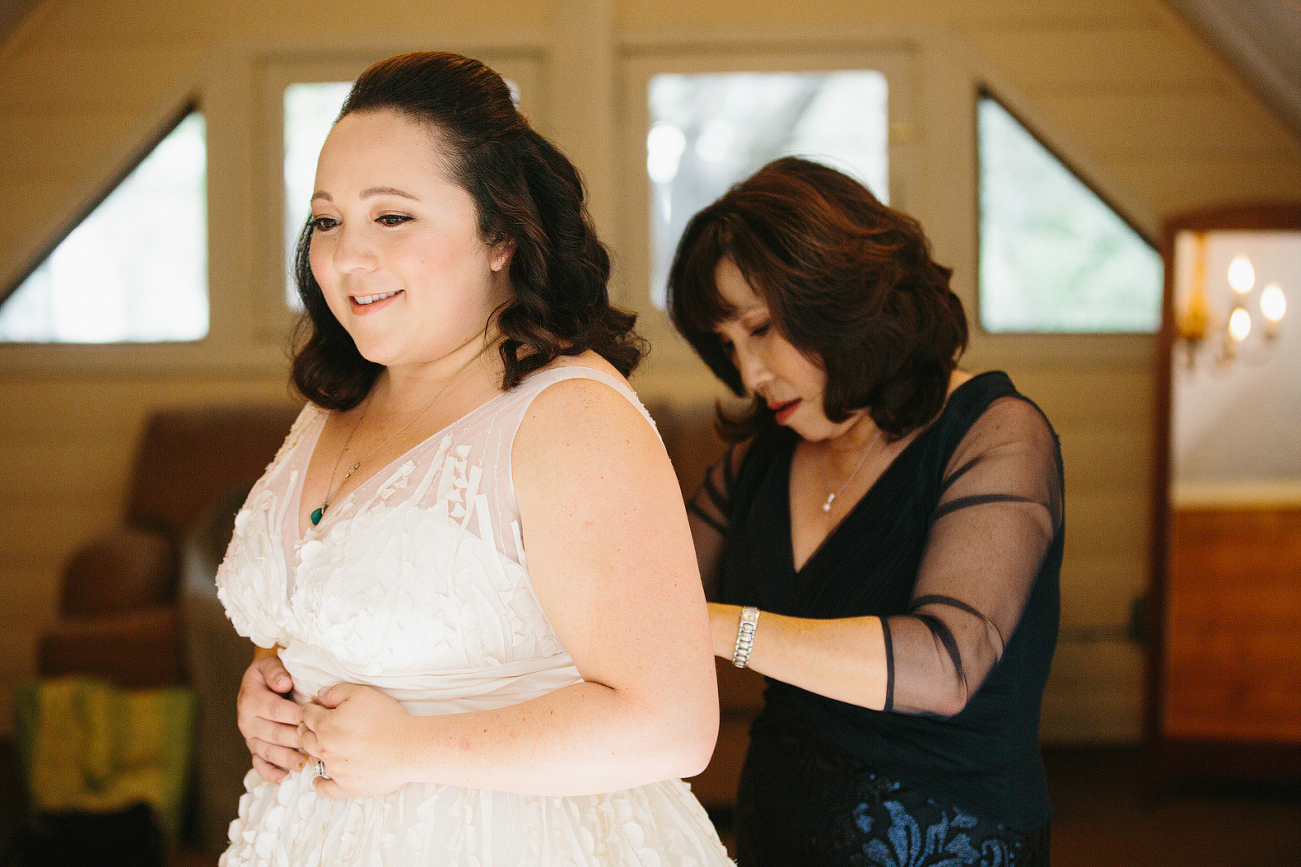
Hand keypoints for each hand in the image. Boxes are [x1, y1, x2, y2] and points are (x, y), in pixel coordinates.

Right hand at [236, 652, 304, 782]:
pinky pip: (259, 764)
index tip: (312, 719)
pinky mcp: (253, 748)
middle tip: (316, 744)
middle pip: (273, 733)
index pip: (274, 710)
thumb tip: (284, 683)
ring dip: (286, 759)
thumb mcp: (270, 664)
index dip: (294, 715)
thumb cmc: (272, 673)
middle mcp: (247, 720)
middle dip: (295, 739)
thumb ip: (276, 672)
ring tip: (305, 763)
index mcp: (251, 699)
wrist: (260, 681)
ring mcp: (250, 737)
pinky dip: (270, 773)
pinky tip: (284, 777)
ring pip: (267, 751)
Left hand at [299, 683, 414, 798]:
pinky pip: (326, 788)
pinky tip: (319, 779)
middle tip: (316, 725)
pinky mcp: (346, 786)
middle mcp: (325, 748)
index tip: (315, 707)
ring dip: (314, 751)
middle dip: (307, 729)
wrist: (408, 748)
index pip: (307, 714)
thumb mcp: (362, 694)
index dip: (310, 708)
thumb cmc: (388, 719)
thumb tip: (320, 695)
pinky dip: (320, 783)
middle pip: (305, 738)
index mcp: (326, 724)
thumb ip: (337, 692)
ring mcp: (335, 769)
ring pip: (314, 760)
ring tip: (323, 747)